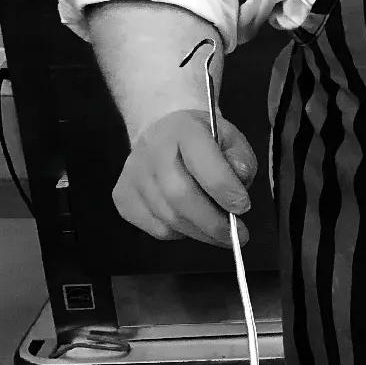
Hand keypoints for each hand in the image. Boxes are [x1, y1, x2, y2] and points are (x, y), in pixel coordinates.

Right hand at [112, 109, 257, 246]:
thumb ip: (240, 159)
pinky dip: (180, 233)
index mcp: (183, 129)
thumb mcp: (231, 140)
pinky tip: (193, 223)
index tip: (243, 207)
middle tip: (237, 235)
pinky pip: (155, 228)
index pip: (201, 162)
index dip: (224, 189)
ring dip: (201, 233)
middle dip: (212, 222)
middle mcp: (152, 150)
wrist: (163, 134)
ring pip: (168, 218)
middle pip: (179, 195)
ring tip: (222, 233)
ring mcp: (133, 174)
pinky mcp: (123, 197)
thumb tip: (239, 182)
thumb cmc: (204, 141)